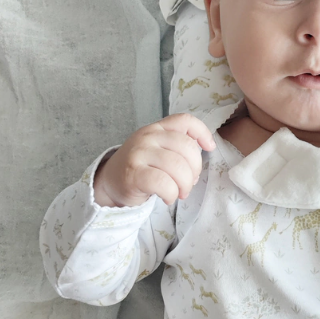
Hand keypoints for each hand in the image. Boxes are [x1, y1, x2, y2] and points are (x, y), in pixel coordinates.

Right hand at [93, 113, 215, 207]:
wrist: (110, 182)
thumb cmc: (141, 167)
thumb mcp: (157, 150)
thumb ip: (177, 148)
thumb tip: (200, 159)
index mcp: (157, 129)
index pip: (184, 120)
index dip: (202, 132)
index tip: (209, 148)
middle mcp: (148, 137)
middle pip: (187, 148)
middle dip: (195, 170)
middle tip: (188, 184)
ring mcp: (139, 154)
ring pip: (177, 167)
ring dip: (184, 185)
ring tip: (179, 193)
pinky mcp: (133, 174)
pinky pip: (163, 183)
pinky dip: (171, 194)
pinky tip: (167, 197)